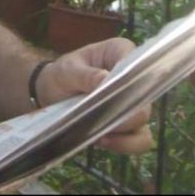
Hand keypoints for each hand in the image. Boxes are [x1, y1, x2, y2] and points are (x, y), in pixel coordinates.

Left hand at [36, 37, 152, 154]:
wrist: (51, 94)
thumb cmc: (61, 74)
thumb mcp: (67, 71)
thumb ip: (85, 75)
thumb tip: (106, 79)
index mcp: (120, 51)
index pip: (137, 64)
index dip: (128, 82)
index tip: (108, 95)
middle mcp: (133, 76)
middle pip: (143, 98)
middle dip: (123, 112)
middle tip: (101, 118)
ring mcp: (134, 101)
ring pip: (143, 120)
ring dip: (123, 131)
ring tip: (100, 133)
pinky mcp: (131, 124)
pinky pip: (141, 139)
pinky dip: (126, 144)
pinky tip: (103, 140)